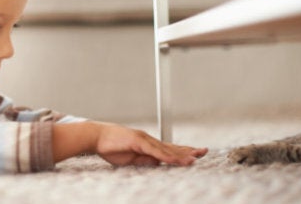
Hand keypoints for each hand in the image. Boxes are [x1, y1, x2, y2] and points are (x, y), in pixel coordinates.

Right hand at [93, 122, 207, 166]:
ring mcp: (144, 139)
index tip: (196, 154)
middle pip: (172, 146)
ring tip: (195, 158)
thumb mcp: (131, 158)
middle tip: (204, 151)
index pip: (169, 149)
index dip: (183, 152)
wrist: (96, 137)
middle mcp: (149, 140)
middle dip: (189, 150)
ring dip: (181, 154)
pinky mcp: (138, 141)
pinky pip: (155, 150)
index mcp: (148, 144)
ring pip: (167, 149)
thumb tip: (158, 164)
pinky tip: (175, 159)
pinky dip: (166, 155)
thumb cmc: (111, 147)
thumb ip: (145, 160)